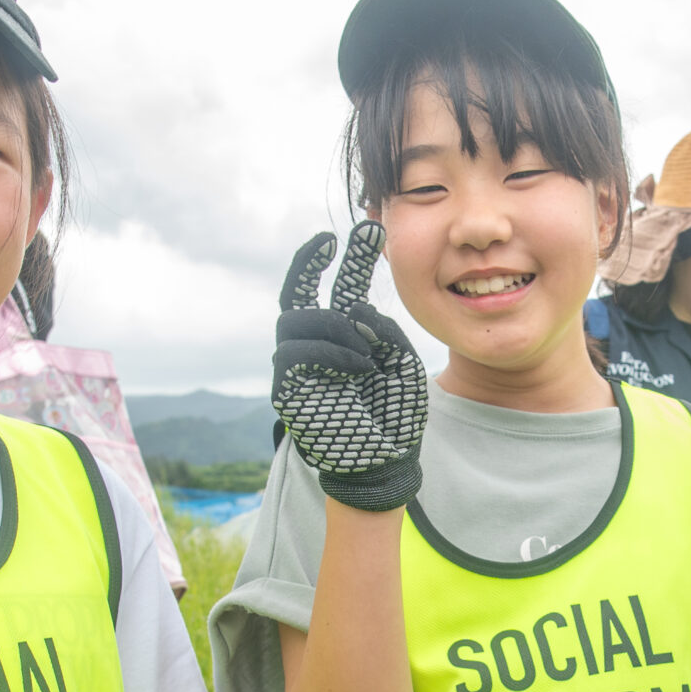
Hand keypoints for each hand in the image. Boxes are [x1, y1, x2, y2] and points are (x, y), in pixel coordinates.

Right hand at [271, 222, 427, 512]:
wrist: (385, 462)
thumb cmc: (396, 415)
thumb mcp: (403, 361)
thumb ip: (384, 329)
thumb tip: (352, 305)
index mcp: (347, 336)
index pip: (339, 288)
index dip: (349, 258)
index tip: (367, 229)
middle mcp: (318, 345)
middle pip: (299, 293)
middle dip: (313, 263)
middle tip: (336, 243)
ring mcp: (299, 366)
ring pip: (295, 319)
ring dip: (334, 326)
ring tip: (365, 353)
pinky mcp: (287, 390)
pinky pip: (293, 353)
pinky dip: (329, 353)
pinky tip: (357, 366)